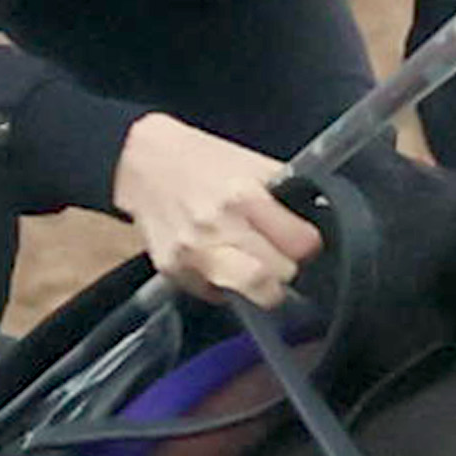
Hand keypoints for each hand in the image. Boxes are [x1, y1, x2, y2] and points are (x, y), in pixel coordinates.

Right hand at [112, 113, 324, 308]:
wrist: (141, 163)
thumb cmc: (201, 160)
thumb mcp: (249, 163)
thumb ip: (283, 193)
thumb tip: (314, 218)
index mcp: (244, 196)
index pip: (302, 243)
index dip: (307, 244)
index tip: (302, 241)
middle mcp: (218, 228)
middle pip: (281, 275)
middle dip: (287, 268)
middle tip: (280, 256)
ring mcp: (194, 254)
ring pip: (252, 294)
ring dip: (262, 287)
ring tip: (258, 270)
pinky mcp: (174, 271)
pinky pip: (216, 295)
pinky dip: (226, 285)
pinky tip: (221, 263)